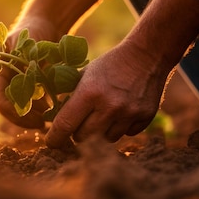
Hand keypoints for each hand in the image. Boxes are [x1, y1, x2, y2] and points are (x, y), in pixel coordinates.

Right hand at [0, 15, 58, 128]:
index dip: (14, 110)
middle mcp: (3, 79)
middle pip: (7, 108)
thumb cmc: (34, 29)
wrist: (45, 23)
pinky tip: (52, 112)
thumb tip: (32, 91)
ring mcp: (15, 84)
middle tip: (43, 124)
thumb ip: (27, 64)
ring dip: (31, 117)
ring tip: (50, 120)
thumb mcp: (29, 44)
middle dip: (23, 118)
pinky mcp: (28, 86)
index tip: (34, 116)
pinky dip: (39, 110)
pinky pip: (30, 104)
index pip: (0, 97)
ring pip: (18, 108)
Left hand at [45, 40, 169, 146]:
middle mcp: (109, 106)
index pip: (65, 125)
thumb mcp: (85, 74)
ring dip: (100, 132)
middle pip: (83, 138)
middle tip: (79, 124)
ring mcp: (129, 113)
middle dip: (77, 133)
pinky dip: (121, 128)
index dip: (54, 138)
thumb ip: (70, 96)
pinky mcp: (145, 117)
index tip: (51, 143)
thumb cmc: (110, 64)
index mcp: (89, 93)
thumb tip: (53, 119)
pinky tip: (121, 112)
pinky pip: (126, 135)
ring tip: (102, 115)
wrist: (147, 55)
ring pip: (105, 140)